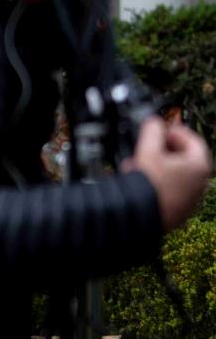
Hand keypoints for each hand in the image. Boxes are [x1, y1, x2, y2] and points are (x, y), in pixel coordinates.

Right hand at [124, 116, 211, 232]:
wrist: (140, 216)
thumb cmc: (147, 184)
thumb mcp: (147, 149)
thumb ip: (152, 129)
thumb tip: (153, 122)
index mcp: (199, 165)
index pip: (192, 139)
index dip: (173, 130)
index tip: (160, 128)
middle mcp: (200, 182)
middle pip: (184, 158)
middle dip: (163, 149)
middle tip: (148, 145)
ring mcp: (191, 198)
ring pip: (176, 175)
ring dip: (158, 167)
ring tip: (138, 165)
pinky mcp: (180, 211)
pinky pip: (171, 190)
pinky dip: (158, 183)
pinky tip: (140, 183)